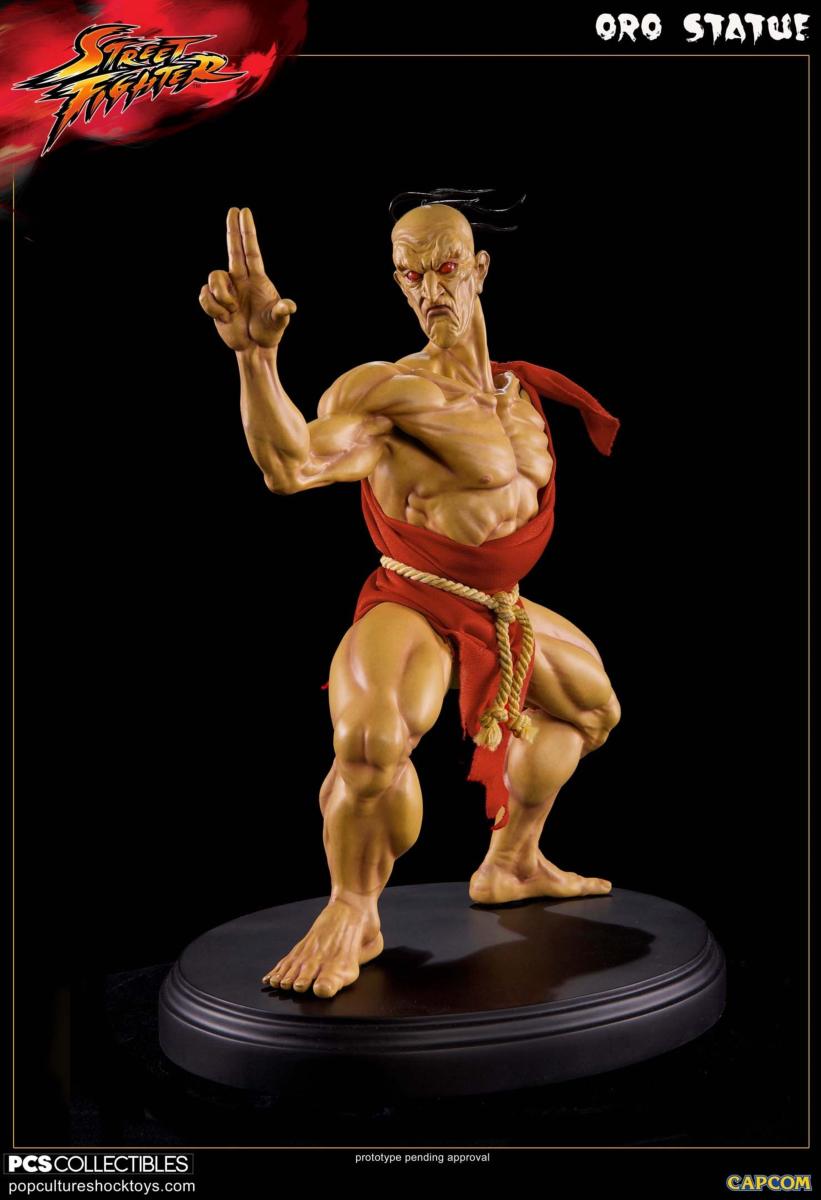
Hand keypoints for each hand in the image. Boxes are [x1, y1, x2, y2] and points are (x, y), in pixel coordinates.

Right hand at [199, 207, 296, 351]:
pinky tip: (224, 318)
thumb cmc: (269, 332)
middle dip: (232, 229)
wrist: (254, 347)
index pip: (250, 251)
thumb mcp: (278, 323)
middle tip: (232, 210)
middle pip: (233, 250)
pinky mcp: (214, 302)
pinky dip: (213, 308)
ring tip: (232, 312)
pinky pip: (205, 295)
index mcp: (257, 280)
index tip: (244, 212)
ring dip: (221, 296)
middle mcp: (240, 280)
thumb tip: (289, 306)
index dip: (247, 232)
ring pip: (214, 277)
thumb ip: (281, 313)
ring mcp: (226, 290)